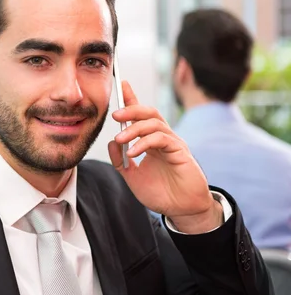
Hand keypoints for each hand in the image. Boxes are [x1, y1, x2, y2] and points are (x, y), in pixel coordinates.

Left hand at [108, 81, 222, 233]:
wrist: (181, 210)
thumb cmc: (161, 193)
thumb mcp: (132, 177)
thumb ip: (120, 160)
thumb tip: (112, 142)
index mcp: (151, 142)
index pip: (141, 116)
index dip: (132, 99)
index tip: (122, 84)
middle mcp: (162, 138)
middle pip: (149, 113)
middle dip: (132, 109)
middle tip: (115, 114)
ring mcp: (173, 143)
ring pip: (154, 123)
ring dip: (134, 129)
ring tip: (120, 139)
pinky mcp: (180, 151)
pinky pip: (161, 139)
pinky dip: (144, 143)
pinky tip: (133, 152)